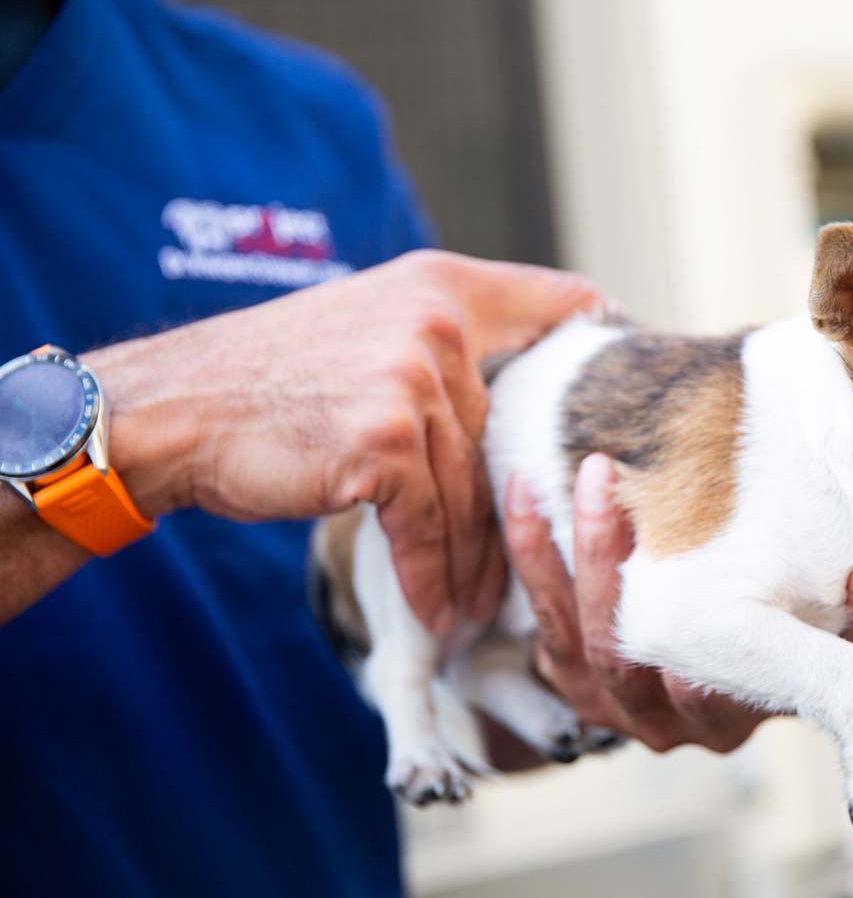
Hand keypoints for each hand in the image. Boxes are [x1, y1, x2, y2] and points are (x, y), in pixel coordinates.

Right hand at [86, 251, 601, 633]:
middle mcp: (437, 322)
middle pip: (506, 435)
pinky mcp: (385, 442)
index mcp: (444, 286)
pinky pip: (433, 527)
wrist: (177, 410)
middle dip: (512, 508)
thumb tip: (514, 399)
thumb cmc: (274, 382)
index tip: (631, 378)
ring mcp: (412, 380)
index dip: (602, 333)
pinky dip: (436, 577)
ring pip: (472, 491)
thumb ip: (445, 347)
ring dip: (475, 560)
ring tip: (477, 604)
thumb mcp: (368, 327)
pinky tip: (441, 610)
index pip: (555, 301)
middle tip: (522, 561)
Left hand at [503, 453, 852, 752]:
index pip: (848, 690)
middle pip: (709, 685)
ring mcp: (643, 714)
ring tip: (596, 472)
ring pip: (617, 656)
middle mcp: (722, 722)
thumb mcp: (826, 575)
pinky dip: (536, 562)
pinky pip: (552, 634)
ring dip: (601, 560)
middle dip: (693, 598)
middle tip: (671, 506)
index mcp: (793, 696)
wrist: (663, 631)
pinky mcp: (582, 690)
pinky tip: (528, 492)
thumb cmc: (768, 576)